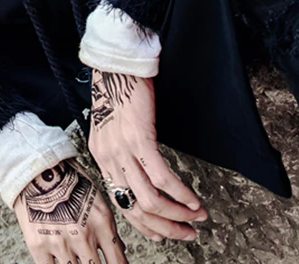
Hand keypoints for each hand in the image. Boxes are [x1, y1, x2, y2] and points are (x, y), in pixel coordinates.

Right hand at [14, 159, 127, 263]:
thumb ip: (109, 227)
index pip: (118, 263)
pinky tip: (59, 261)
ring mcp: (60, 243)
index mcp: (101, 224)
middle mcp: (83, 237)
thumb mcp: (97, 198)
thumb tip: (119, 249)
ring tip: (75, 258)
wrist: (38, 167)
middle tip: (91, 261)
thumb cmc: (68, 178)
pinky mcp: (38, 246)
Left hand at [88, 70, 206, 241]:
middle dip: (165, 228)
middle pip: (135, 209)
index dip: (144, 225)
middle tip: (187, 233)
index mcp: (102, 158)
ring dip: (177, 215)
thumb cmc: (119, 92)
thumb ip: (123, 154)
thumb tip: (142, 176)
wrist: (116, 65)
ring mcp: (122, 149)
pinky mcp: (139, 138)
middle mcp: (109, 158)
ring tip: (196, 218)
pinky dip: (180, 193)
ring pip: (149, 199)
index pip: (121, 204)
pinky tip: (193, 199)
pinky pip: (161, 176)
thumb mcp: (114, 130)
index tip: (163, 233)